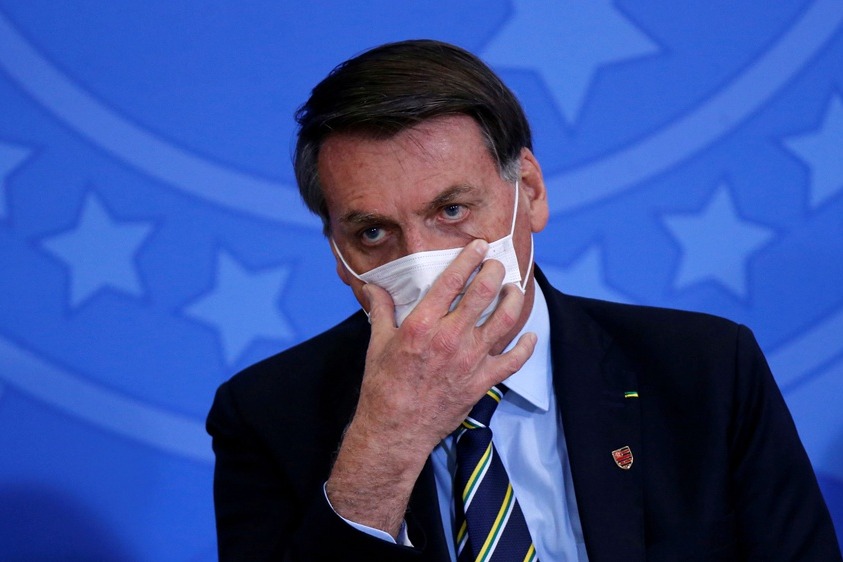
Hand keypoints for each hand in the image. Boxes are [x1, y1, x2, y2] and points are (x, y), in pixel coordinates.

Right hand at [326, 239, 536, 536]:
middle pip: (484, 292)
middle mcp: (450, 337)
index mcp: (423, 323)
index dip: (469, 258)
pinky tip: (529, 336)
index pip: (453, 280)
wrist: (396, 429)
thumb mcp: (378, 343)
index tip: (479, 246)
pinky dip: (526, 346)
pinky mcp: (482, 381)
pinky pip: (514, 360)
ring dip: (513, 298)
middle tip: (497, 264)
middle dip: (495, 270)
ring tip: (513, 289)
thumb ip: (381, 310)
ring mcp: (470, 360)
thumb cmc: (383, 386)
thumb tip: (374, 287)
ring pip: (505, 319)